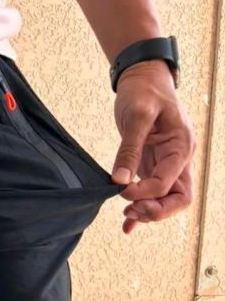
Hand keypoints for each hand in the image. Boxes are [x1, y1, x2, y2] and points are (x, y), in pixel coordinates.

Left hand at [110, 60, 194, 234]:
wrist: (143, 77)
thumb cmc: (144, 91)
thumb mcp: (136, 116)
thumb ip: (129, 149)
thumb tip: (119, 180)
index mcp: (181, 146)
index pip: (167, 183)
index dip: (143, 193)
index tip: (121, 189)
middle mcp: (179, 158)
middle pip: (178, 198)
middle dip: (156, 210)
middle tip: (130, 210)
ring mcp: (167, 164)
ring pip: (167, 199)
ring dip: (148, 211)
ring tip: (126, 214)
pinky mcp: (153, 165)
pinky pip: (154, 193)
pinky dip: (142, 210)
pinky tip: (127, 223)